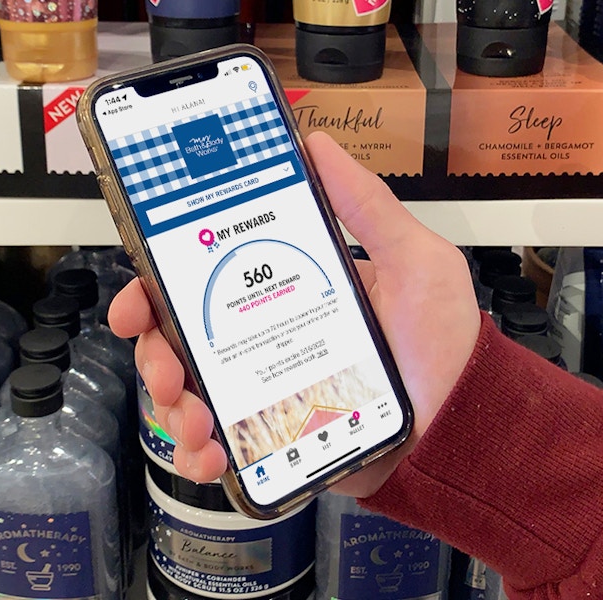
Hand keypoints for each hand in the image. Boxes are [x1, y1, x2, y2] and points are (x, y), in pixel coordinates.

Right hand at [108, 131, 480, 497]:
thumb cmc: (445, 344)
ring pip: (194, 395)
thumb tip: (319, 146)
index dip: (161, 286)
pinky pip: (223, 446)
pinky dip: (202, 454)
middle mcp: (271, 339)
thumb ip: (369, 206)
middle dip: (157, 353)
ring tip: (195, 421)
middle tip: (165, 368)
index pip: (210, 281)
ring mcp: (271, 390)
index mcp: (290, 292)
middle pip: (187, 340)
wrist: (462, 427)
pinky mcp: (278, 438)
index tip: (139, 294)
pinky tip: (210, 455)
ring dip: (174, 408)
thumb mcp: (415, 262)